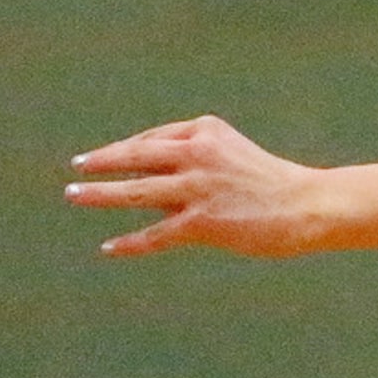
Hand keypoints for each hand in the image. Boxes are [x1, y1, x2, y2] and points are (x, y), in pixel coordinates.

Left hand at [66, 114, 325, 258]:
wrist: (303, 204)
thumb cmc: (268, 180)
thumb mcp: (229, 154)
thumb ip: (191, 162)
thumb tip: (148, 181)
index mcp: (206, 130)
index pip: (153, 138)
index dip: (124, 149)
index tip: (103, 157)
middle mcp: (198, 152)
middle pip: (137, 156)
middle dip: (103, 161)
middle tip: (77, 166)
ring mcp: (198, 187)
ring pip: (137, 191)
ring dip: (101, 194)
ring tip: (75, 195)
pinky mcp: (201, 221)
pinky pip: (156, 234)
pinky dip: (130, 242)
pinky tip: (110, 247)